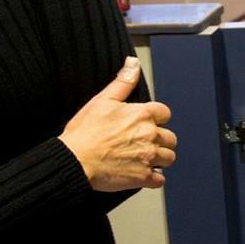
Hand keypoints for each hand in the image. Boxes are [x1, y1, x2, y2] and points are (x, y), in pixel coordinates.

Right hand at [60, 57, 175, 190]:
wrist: (74, 160)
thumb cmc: (85, 132)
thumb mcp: (102, 100)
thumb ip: (123, 82)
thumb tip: (133, 63)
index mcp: (142, 115)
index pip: (165, 113)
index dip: (155, 118)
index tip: (146, 124)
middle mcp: (150, 135)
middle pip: (170, 138)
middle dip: (160, 140)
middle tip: (144, 143)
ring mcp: (148, 157)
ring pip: (169, 158)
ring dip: (159, 159)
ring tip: (144, 159)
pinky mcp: (143, 177)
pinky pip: (159, 180)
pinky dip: (153, 178)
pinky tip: (142, 174)